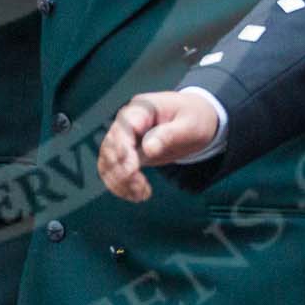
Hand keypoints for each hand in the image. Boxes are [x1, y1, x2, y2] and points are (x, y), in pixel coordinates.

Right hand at [97, 92, 220, 201]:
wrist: (197, 119)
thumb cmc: (194, 117)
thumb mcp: (189, 125)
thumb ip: (169, 135)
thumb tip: (149, 149)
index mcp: (141, 109)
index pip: (123, 128)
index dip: (123, 149)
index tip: (132, 170)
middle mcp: (127, 122)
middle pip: (110, 146)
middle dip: (121, 170)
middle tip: (141, 187)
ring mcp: (126, 138)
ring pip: (107, 161)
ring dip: (119, 181)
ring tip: (141, 195)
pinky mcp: (129, 154)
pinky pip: (115, 170)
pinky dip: (121, 185)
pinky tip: (136, 195)